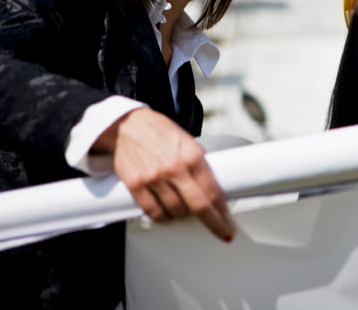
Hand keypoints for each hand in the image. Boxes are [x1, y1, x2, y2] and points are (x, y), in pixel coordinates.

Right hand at [93, 108, 234, 241]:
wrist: (128, 125)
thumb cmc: (161, 133)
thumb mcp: (189, 143)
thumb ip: (200, 166)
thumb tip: (214, 191)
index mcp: (193, 156)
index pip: (213, 191)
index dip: (223, 212)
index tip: (229, 223)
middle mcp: (174, 168)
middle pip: (198, 206)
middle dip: (214, 224)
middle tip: (222, 232)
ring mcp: (154, 178)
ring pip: (175, 212)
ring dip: (183, 216)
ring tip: (185, 210)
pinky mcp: (135, 184)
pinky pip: (153, 212)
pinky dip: (163, 217)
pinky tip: (167, 213)